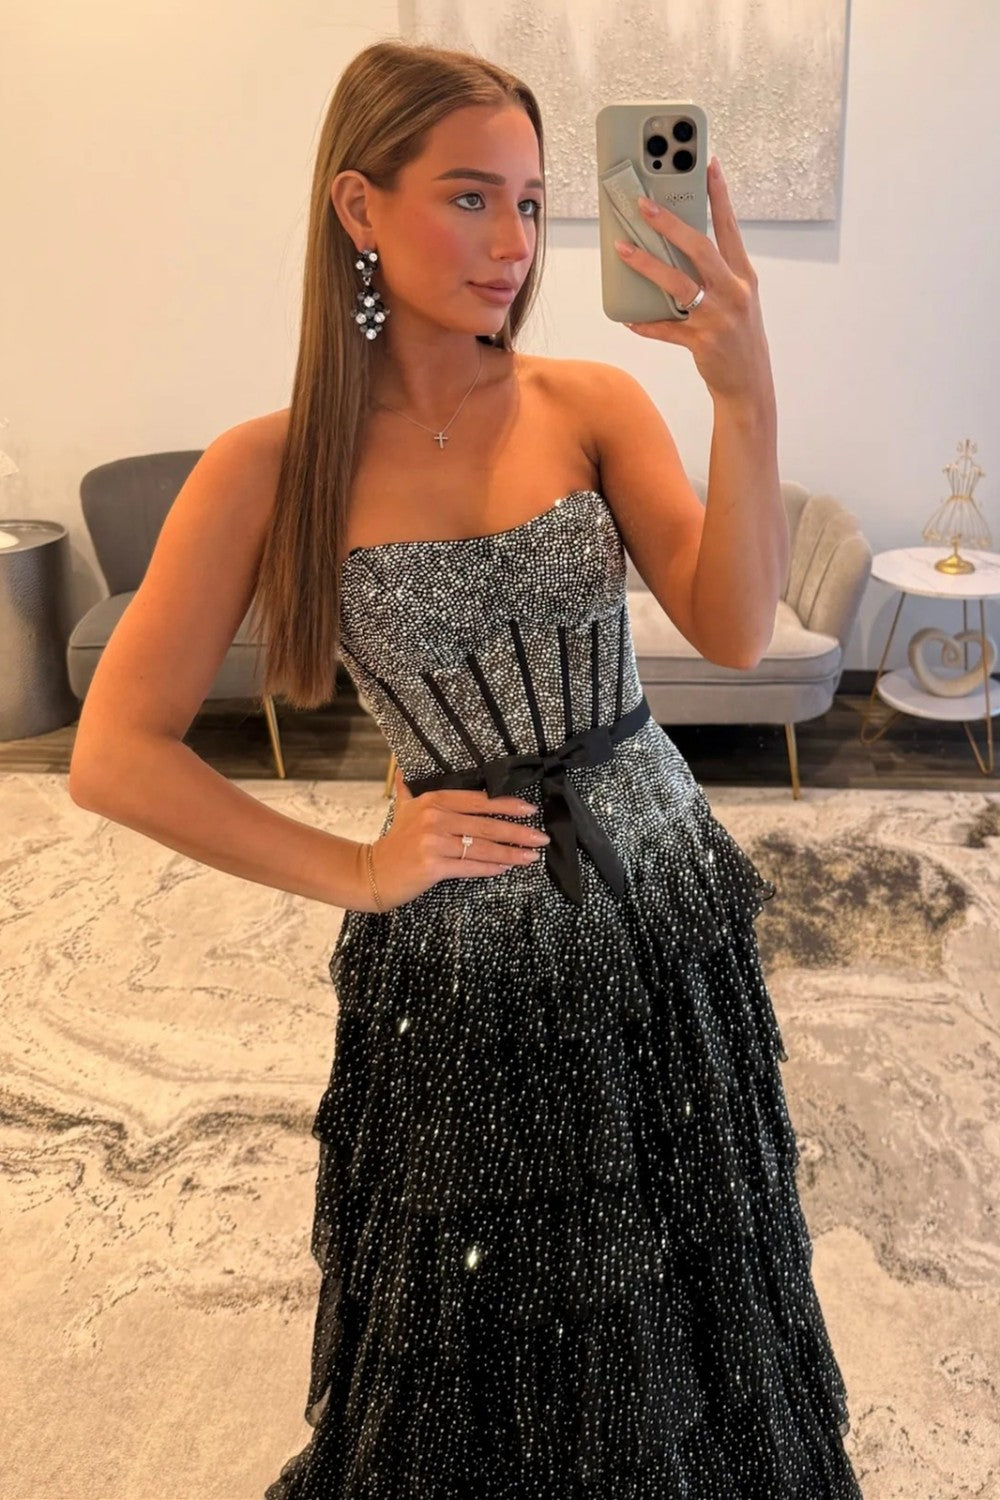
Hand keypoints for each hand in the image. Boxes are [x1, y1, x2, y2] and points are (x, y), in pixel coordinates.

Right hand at [361, 770, 548, 910]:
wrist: (372, 872)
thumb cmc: (394, 842)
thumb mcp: (403, 807)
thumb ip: (409, 787)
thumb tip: (405, 765)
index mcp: (433, 800)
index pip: (478, 800)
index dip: (506, 804)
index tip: (529, 809)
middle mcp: (434, 818)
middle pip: (485, 824)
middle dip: (517, 831)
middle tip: (540, 837)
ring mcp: (433, 842)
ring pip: (481, 847)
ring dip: (510, 853)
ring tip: (531, 856)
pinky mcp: (433, 866)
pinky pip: (470, 867)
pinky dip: (490, 868)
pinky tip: (506, 868)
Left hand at [614, 157, 773, 404]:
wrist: (749, 383)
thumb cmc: (739, 335)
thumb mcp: (738, 299)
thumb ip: (716, 273)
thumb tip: (677, 247)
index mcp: (743, 276)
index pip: (729, 228)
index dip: (719, 195)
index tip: (707, 165)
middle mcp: (733, 292)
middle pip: (700, 248)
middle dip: (670, 224)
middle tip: (644, 204)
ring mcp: (717, 317)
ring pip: (677, 284)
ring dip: (647, 265)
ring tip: (623, 249)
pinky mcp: (702, 342)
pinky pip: (666, 329)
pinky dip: (646, 324)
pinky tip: (628, 319)